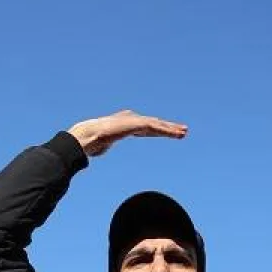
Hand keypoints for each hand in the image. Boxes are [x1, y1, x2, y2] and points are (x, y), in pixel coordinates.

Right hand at [66, 109, 186, 156]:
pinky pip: (156, 127)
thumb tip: (96, 152)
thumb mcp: (101, 144)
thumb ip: (103, 146)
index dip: (158, 131)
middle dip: (168, 128)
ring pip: (158, 124)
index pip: (146, 128)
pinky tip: (176, 134)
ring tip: (184, 132)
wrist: (88, 136)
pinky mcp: (137, 123)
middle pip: (155, 124)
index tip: (168, 134)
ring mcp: (135, 120)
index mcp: (126, 124)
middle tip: (182, 131)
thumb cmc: (91, 142)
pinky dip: (167, 131)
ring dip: (172, 129)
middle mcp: (132, 119)